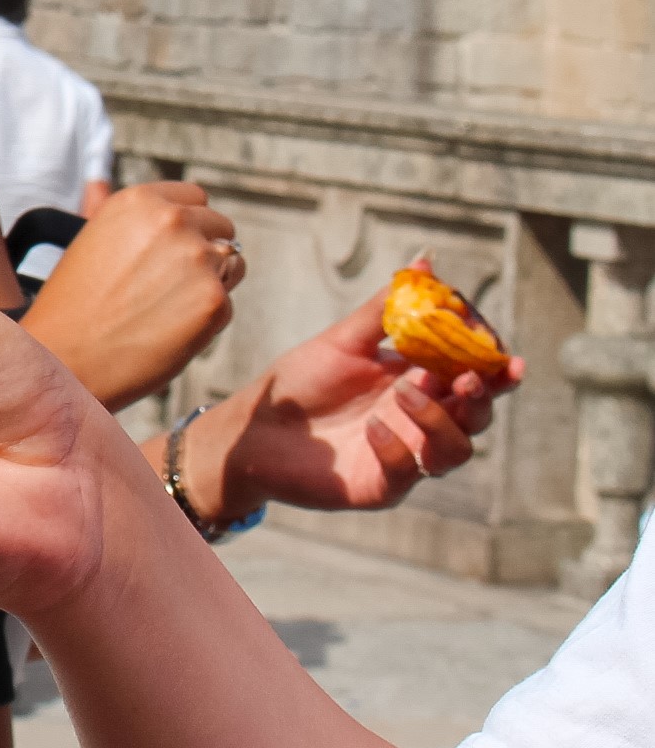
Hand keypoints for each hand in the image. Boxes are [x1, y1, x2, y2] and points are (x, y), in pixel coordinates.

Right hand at [21, 180, 239, 407]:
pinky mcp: (214, 301)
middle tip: (168, 284)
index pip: (195, 197)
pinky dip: (206, 318)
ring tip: (168, 306)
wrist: (66, 358)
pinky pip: (226, 303)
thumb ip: (112, 213)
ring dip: (212, 281)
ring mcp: (198, 260)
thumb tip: (98, 183)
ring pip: (233, 263)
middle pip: (220, 226)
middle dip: (203, 251)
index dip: (186, 223)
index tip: (171, 247)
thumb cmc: (72, 305)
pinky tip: (169, 328)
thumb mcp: (88, 242)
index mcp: (140, 200)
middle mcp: (173, 221)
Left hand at [180, 263, 520, 521]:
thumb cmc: (301, 380)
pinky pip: (408, 473)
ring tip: (404, 393)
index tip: (492, 344)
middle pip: (478, 412)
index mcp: (420, 380)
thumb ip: (386, 308)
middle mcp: (422, 419)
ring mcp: (407, 454)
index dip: (493, 361)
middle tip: (466, 377)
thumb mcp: (344, 340)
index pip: (476, 372)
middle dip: (482, 394)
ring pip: (457, 448)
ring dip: (439, 419)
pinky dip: (396, 449)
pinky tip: (369, 428)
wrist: (255, 426)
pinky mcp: (383, 484)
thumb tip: (425, 262)